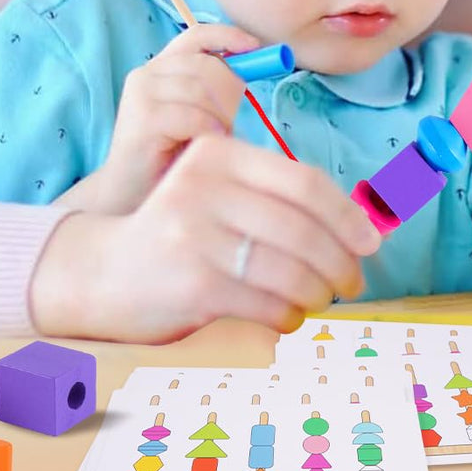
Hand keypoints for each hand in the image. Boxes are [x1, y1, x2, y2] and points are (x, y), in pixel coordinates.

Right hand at [29, 134, 383, 342]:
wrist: (100, 273)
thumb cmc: (180, 232)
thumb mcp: (220, 194)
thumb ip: (275, 200)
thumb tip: (360, 230)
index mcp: (219, 153)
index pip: (304, 182)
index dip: (347, 215)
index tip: (371, 243)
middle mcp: (204, 185)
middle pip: (302, 227)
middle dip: (340, 261)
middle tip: (353, 282)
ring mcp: (195, 234)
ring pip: (290, 268)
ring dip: (317, 292)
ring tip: (321, 300)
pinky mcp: (192, 282)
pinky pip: (266, 301)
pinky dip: (288, 314)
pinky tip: (288, 317)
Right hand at [93, 22, 262, 214]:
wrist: (130, 194)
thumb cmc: (170, 154)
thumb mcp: (197, 113)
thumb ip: (214, 87)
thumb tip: (255, 62)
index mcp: (161, 67)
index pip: (196, 35)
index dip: (227, 36)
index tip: (255, 46)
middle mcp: (146, 74)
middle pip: (207, 65)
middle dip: (231, 93)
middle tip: (231, 122)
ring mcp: (141, 94)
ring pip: (202, 91)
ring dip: (220, 117)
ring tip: (215, 138)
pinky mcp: (142, 118)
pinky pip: (194, 116)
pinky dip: (208, 131)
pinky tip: (206, 145)